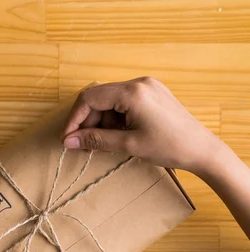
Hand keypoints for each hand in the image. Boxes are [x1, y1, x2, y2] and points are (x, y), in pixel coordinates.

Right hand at [61, 77, 224, 175]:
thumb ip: (96, 140)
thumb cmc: (168, 147)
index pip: (90, 98)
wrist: (201, 149)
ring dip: (101, 121)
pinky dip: (114, 118)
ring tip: (104, 142)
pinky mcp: (151, 94)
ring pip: (109, 101)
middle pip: (98, 98)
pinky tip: (118, 134)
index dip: (74, 119)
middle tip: (83, 144)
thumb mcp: (128, 145)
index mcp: (132, 92)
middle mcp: (138, 83)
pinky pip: (122, 102)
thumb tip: (68, 141)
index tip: (68, 138)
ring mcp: (146, 87)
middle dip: (87, 121)